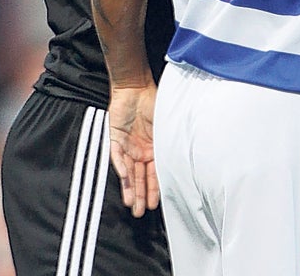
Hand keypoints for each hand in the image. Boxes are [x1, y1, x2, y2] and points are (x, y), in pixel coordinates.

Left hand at [108, 84, 160, 216]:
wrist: (135, 86)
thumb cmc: (154, 102)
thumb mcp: (167, 124)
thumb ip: (170, 141)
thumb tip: (184, 156)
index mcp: (155, 148)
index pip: (155, 173)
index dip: (155, 188)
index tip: (155, 204)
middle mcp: (141, 150)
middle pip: (141, 177)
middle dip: (141, 195)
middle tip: (140, 212)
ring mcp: (128, 146)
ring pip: (128, 172)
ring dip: (130, 188)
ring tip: (131, 205)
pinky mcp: (115, 139)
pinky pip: (117, 157)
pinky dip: (120, 168)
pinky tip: (124, 180)